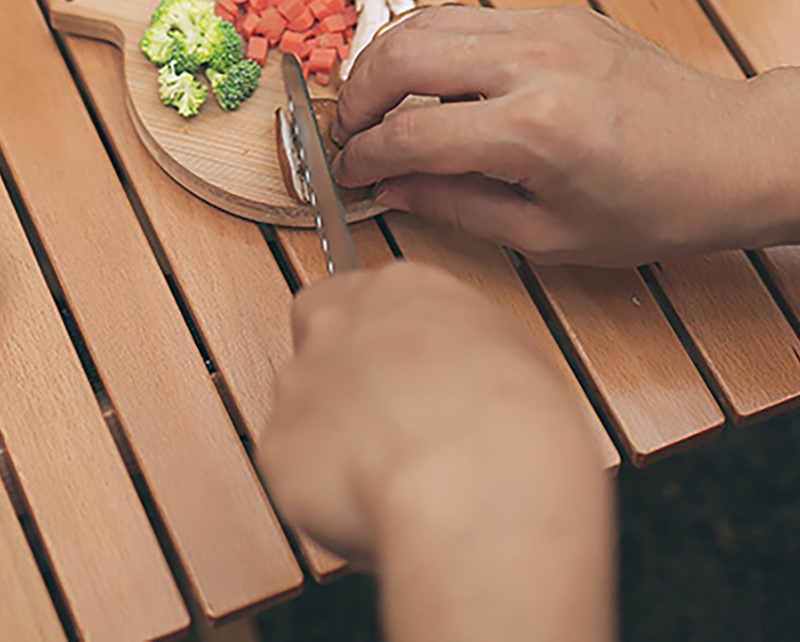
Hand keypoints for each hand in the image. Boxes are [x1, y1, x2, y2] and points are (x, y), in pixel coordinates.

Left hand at [258, 262, 613, 641]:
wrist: (480, 493)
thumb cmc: (521, 432)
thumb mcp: (519, 361)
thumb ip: (463, 355)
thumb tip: (459, 389)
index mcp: (405, 287)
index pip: (368, 294)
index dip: (384, 342)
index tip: (406, 376)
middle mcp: (340, 321)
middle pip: (319, 335)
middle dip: (343, 377)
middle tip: (389, 428)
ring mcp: (301, 380)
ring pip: (304, 407)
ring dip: (335, 440)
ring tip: (391, 484)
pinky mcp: (278, 446)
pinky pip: (295, 472)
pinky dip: (323, 495)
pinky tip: (370, 512)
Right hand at [328, 5, 799, 264]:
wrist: (736, 152)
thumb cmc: (656, 207)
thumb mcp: (551, 236)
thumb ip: (458, 207)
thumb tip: (390, 189)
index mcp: (535, 130)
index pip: (411, 133)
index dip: (364, 155)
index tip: (347, 171)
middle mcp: (534, 63)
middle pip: (400, 53)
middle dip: (358, 94)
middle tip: (352, 132)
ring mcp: (545, 26)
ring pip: (426, 19)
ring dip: (387, 60)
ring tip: (382, 104)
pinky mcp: (556, 13)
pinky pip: (468, 18)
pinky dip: (434, 46)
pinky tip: (436, 86)